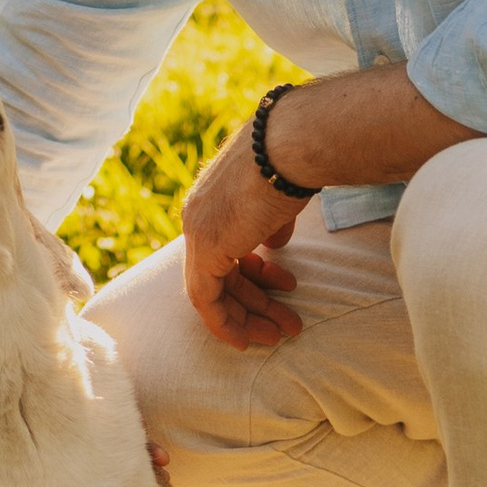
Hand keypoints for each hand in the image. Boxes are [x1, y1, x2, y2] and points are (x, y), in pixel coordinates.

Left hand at [182, 121, 305, 350]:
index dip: (252, 276)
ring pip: (211, 291)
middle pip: (219, 273)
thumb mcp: (278, 200)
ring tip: (283, 332)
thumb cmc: (291, 164)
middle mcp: (195, 217)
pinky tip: (247, 338)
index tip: (278, 291)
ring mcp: (197, 234)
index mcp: (210, 201)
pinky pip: (205, 299)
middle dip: (253, 302)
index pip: (224, 249)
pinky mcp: (205, 250)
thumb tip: (274, 246)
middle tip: (283, 324)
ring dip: (248, 317)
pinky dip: (224, 323)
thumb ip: (270, 226)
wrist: (289, 147)